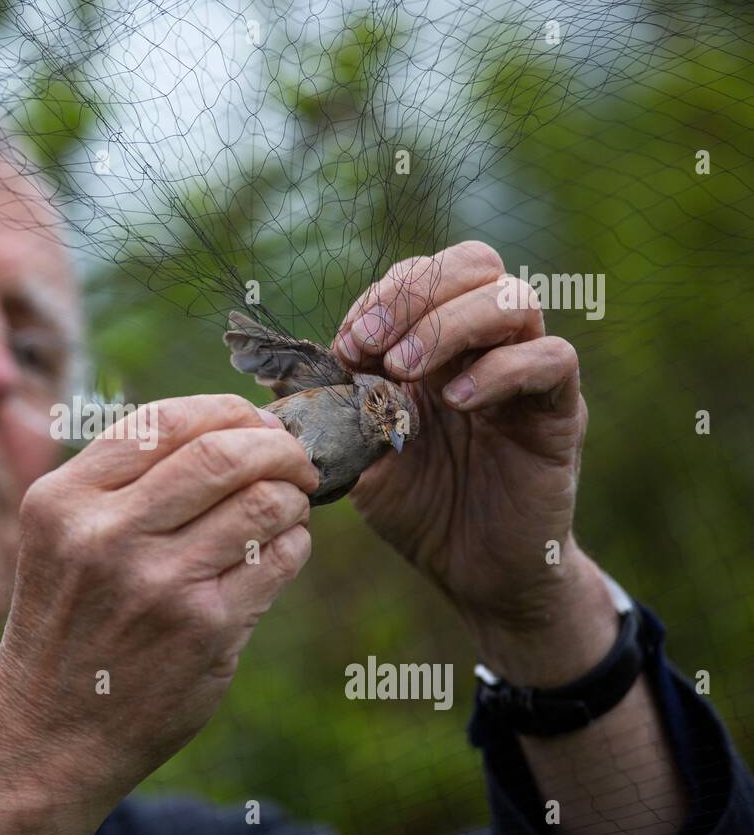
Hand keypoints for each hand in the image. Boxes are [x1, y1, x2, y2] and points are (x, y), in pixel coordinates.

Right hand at [0, 394, 318, 834]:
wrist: (50, 733)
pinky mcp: (205, 629)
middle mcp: (105, 534)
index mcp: (63, 499)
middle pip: (224, 452)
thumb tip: (231, 426)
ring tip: (288, 506)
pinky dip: (293, 544)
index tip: (254, 421)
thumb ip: (122, 480)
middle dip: (277, 445)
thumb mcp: (60, 537)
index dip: (226, 410)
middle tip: (296, 457)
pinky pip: (279, 558)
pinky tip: (279, 551)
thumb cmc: (68, 623)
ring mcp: (157, 583)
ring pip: (264, 501)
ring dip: (292, 496)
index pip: (165, 420)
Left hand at [330, 241, 614, 681]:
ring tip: (404, 371)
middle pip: (474, 262)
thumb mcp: (359, 453)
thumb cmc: (419, 508)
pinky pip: (552, 357)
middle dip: (416, 292)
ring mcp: (526, 373)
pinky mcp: (560, 411)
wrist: (475, 572)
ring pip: (513, 298)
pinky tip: (457, 402)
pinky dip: (500, 369)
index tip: (347, 345)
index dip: (382, 296)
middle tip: (373, 343)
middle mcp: (484, 347)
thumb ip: (332, 408)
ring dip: (449, 324)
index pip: (421, 274)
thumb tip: (275, 370)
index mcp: (436, 345)